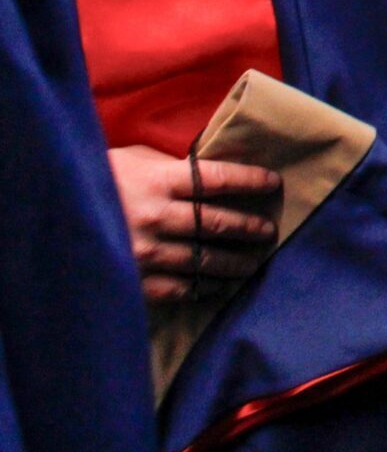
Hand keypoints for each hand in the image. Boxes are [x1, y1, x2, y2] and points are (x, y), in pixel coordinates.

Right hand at [109, 144, 280, 305]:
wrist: (47, 212)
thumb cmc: (94, 182)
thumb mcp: (130, 162)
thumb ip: (168, 170)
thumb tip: (207, 175)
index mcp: (157, 180)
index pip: (218, 178)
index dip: (250, 180)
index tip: (274, 182)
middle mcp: (155, 216)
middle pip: (217, 223)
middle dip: (249, 227)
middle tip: (269, 231)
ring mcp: (144, 252)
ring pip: (203, 259)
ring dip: (234, 262)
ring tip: (253, 263)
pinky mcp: (133, 281)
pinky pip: (178, 288)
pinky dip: (202, 287)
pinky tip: (217, 286)